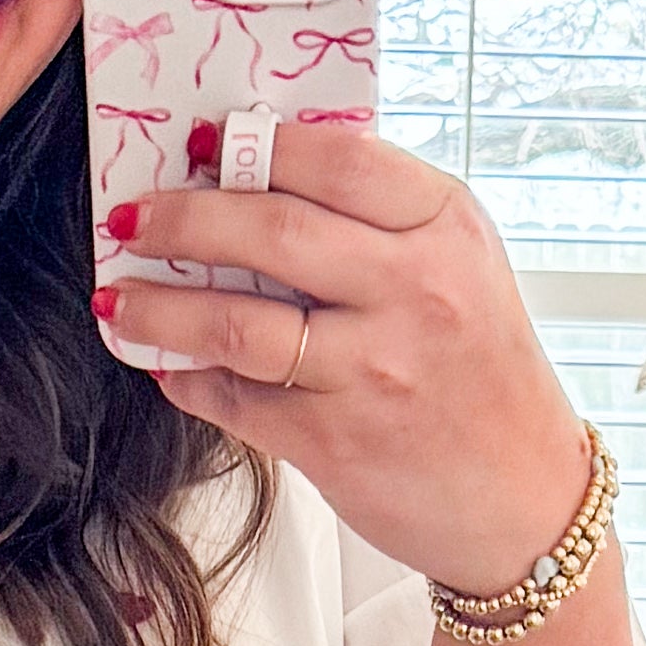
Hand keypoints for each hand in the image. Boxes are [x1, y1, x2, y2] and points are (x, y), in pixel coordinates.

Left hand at [96, 128, 596, 598]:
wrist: (526, 501)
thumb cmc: (483, 374)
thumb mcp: (461, 269)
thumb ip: (380, 220)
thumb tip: (259, 173)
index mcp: (446, 227)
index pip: (336, 159)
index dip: (252, 145)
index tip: (195, 145)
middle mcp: (415, 292)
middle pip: (273, 230)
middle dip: (183, 219)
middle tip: (134, 221)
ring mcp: (374, 370)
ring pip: (239, 324)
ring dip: (162, 309)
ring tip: (119, 300)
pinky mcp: (336, 441)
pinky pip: (237, 400)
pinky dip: (189, 381)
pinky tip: (169, 367)